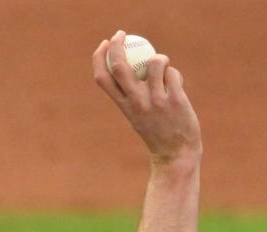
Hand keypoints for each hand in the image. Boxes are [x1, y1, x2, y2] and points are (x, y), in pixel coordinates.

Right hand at [93, 31, 201, 165]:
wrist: (174, 153)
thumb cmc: (155, 131)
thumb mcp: (136, 113)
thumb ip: (132, 93)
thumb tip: (130, 65)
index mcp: (122, 106)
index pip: (103, 78)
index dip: (100, 57)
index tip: (104, 44)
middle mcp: (136, 102)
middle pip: (121, 65)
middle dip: (118, 44)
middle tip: (121, 34)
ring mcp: (155, 100)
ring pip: (156, 62)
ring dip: (160, 58)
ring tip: (163, 68)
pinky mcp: (175, 99)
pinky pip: (173, 74)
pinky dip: (174, 75)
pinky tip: (176, 88)